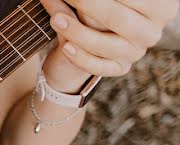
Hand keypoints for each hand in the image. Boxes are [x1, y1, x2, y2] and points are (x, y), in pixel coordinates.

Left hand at [40, 0, 177, 90]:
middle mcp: (151, 30)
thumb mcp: (105, 2)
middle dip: (89, 6)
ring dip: (77, 32)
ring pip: (105, 44)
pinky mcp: (120, 67)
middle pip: (118, 18)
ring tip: (55, 19)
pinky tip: (65, 46)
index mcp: (159, 7)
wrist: (96, 37)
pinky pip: (98, 66)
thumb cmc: (101, 8)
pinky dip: (80, 57)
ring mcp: (136, 52)